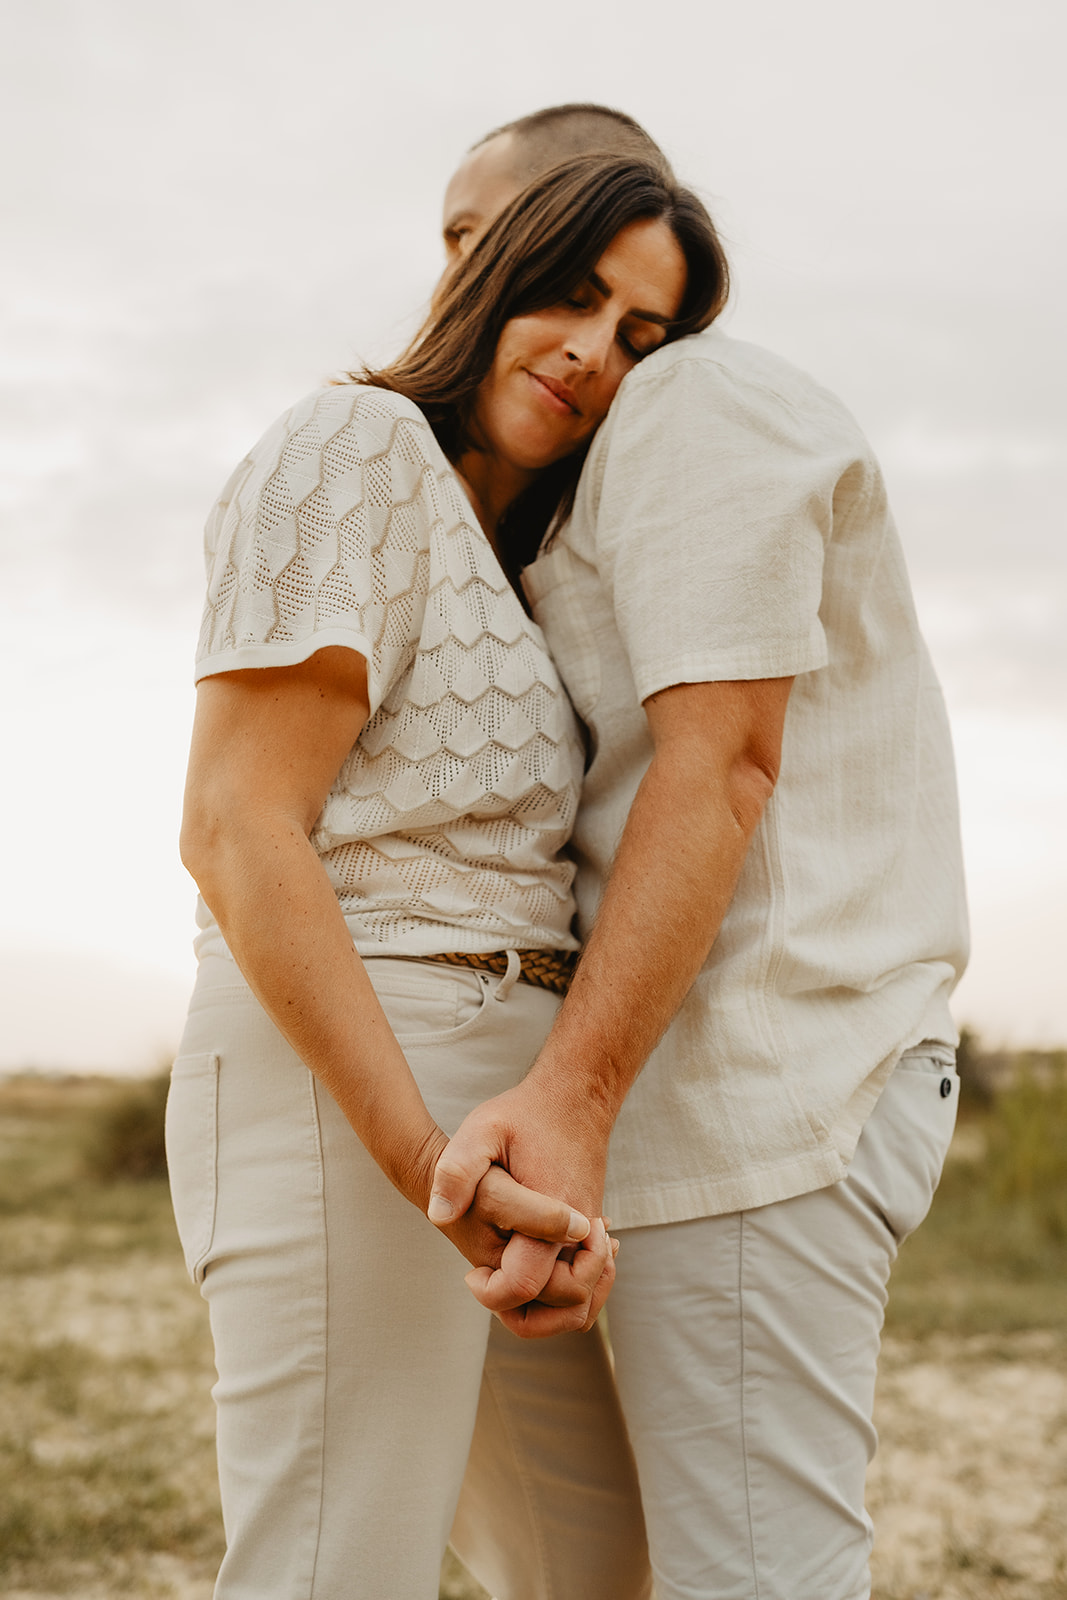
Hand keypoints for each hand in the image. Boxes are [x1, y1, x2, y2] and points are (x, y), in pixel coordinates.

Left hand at [427, 1078, 615, 1335]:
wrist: (578, 1096)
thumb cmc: (525, 1114)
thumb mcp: (481, 1129)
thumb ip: (456, 1170)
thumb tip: (438, 1215)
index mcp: (552, 1212)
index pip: (525, 1285)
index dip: (491, 1294)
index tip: (470, 1276)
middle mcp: (582, 1230)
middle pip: (566, 1306)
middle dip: (522, 1313)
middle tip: (483, 1282)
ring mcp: (592, 1232)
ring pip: (585, 1303)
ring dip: (551, 1313)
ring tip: (507, 1288)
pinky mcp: (594, 1229)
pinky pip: (591, 1283)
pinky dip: (569, 1295)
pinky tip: (531, 1276)